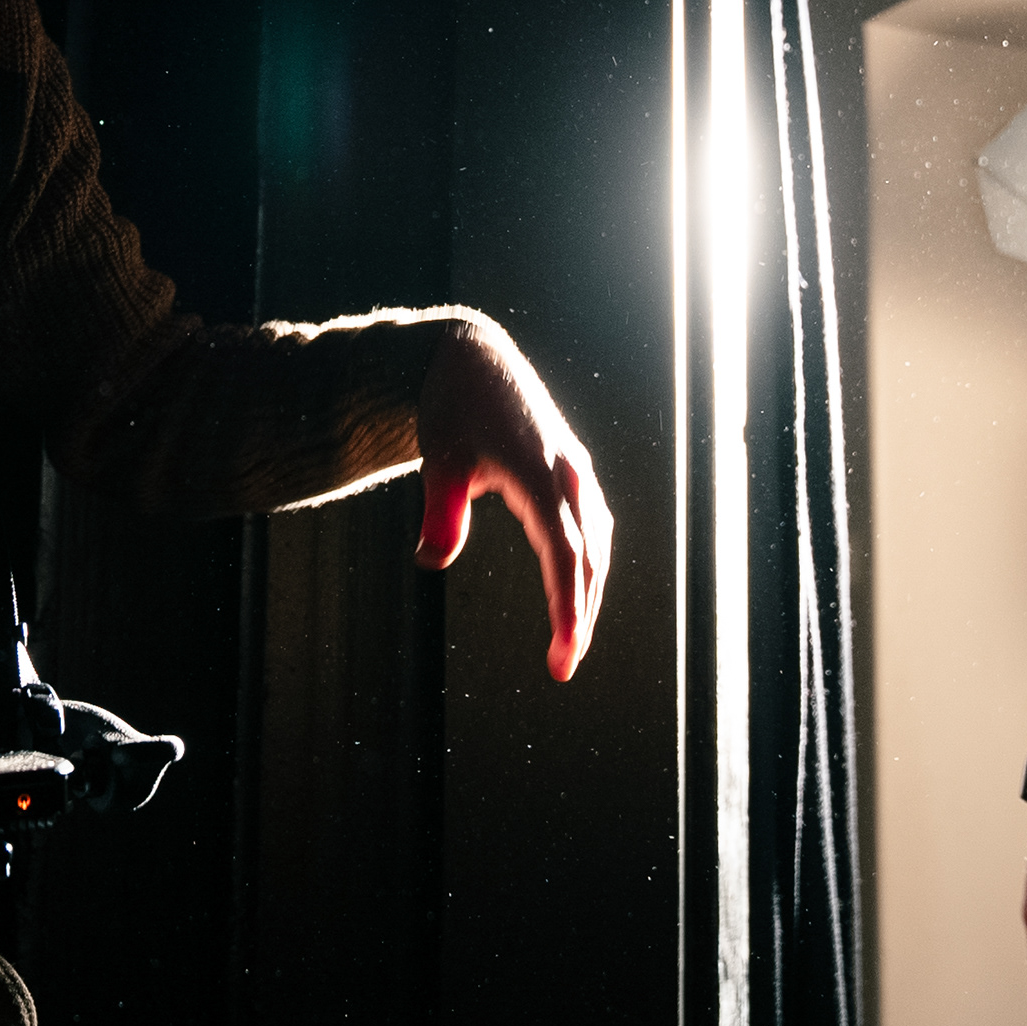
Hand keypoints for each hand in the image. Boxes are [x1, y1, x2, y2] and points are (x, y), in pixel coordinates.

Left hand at [415, 319, 612, 679]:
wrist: (473, 359)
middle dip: (580, 614)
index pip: (565, 553)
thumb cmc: (453, 409)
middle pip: (589, 557)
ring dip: (588, 592)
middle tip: (563, 666)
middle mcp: (568, 474)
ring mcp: (574, 471)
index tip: (564, 652)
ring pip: (597, 543)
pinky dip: (588, 564)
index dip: (567, 606)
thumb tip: (429, 562)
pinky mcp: (571, 470)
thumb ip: (439, 511)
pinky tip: (576, 588)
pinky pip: (592, 526)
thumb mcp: (438, 457)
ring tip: (570, 640)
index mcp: (540, 473)